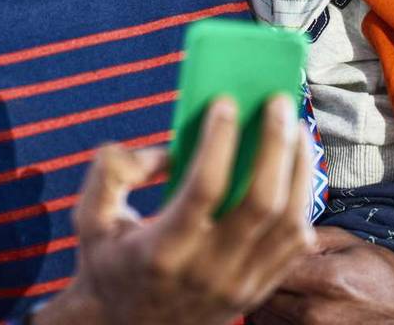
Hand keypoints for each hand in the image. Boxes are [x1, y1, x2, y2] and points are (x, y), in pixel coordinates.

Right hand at [36, 96, 315, 324]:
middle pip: (260, 203)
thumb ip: (111, 172)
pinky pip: (296, 243)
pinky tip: (296, 166)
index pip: (203, 189)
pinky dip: (303, 200)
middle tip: (276, 102)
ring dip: (298, 168)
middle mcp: (206, 272)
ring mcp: (239, 285)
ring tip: (294, 128)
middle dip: (273, 145)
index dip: (218, 141)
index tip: (226, 102)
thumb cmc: (110, 264)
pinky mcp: (258, 291)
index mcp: (161, 252)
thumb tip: (164, 152)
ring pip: (289, 221)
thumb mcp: (90, 219)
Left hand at [248, 226, 393, 324]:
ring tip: (273, 280)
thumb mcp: (348, 241)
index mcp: (326, 280)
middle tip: (258, 257)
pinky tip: (281, 301)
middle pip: (261, 293)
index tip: (256, 239)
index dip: (258, 250)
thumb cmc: (382, 271)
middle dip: (257, 273)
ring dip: (262, 297)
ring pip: (262, 316)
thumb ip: (306, 236)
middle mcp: (316, 313)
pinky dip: (271, 316)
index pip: (269, 264)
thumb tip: (271, 226)